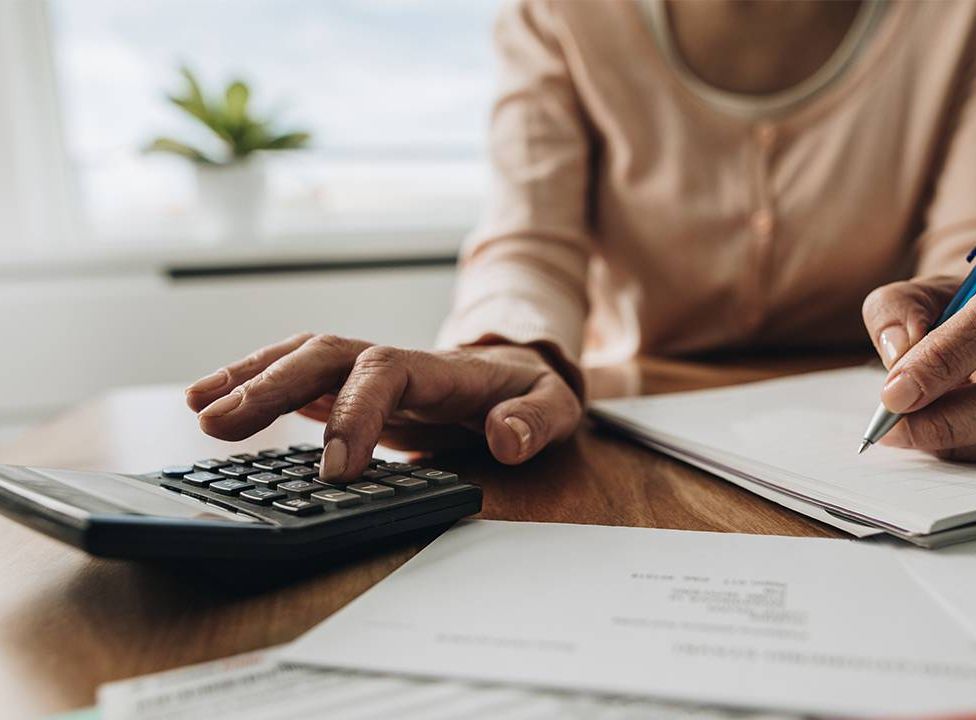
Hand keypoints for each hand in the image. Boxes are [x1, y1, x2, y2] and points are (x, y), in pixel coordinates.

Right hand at [185, 335, 582, 480]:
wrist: (516, 378)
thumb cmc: (530, 395)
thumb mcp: (555, 407)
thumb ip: (535, 420)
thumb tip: (506, 438)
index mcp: (439, 368)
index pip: (385, 374)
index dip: (355, 413)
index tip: (336, 470)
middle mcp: (393, 361)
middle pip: (324, 355)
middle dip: (271, 385)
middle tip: (219, 425)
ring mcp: (366, 370)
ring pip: (300, 357)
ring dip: (248, 377)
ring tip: (198, 407)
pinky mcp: (349, 385)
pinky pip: (295, 376)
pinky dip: (251, 382)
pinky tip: (209, 402)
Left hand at [862, 252, 975, 461]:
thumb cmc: (964, 305)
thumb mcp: (921, 292)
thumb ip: (896, 311)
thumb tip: (899, 354)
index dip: (947, 357)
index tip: (896, 391)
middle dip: (956, 416)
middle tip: (899, 426)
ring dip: (968, 443)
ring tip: (912, 434)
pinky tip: (943, 443)